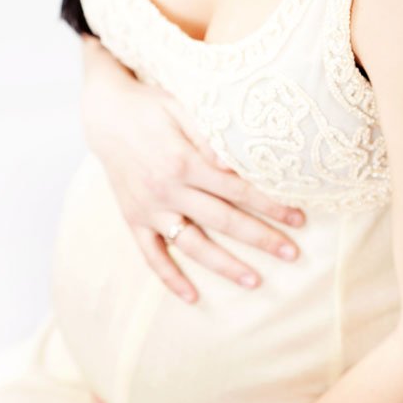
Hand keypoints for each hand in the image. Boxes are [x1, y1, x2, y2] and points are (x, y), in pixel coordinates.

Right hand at [80, 36, 305, 303]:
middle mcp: (166, 190)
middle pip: (222, 220)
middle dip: (261, 238)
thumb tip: (238, 160)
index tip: (298, 217)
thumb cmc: (151, 106)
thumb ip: (210, 134)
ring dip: (225, 266)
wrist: (105, 114)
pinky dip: (170, 277)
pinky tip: (192, 297)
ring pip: (192, 245)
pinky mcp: (133, 218)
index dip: (270, 204)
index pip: (237, 189)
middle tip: (292, 253)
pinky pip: (151, 254)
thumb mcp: (181, 106)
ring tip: (255, 281)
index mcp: (182, 161)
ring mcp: (149, 208)